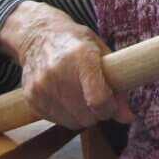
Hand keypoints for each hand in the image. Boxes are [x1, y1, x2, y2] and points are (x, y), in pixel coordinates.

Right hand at [0, 1, 132, 130]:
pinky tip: (64, 96)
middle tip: (95, 97)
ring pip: (72, 123)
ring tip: (79, 95)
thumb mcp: (103, 55)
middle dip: (97, 113)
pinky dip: (65, 114)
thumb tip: (128, 118)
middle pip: (86, 116)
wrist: (38, 36)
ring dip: (81, 115)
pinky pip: (56, 121)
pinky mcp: (30, 98)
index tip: (111, 104)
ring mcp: (41, 87)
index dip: (110, 108)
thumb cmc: (76, 44)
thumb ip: (118, 87)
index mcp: (82, 57)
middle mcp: (58, 72)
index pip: (99, 100)